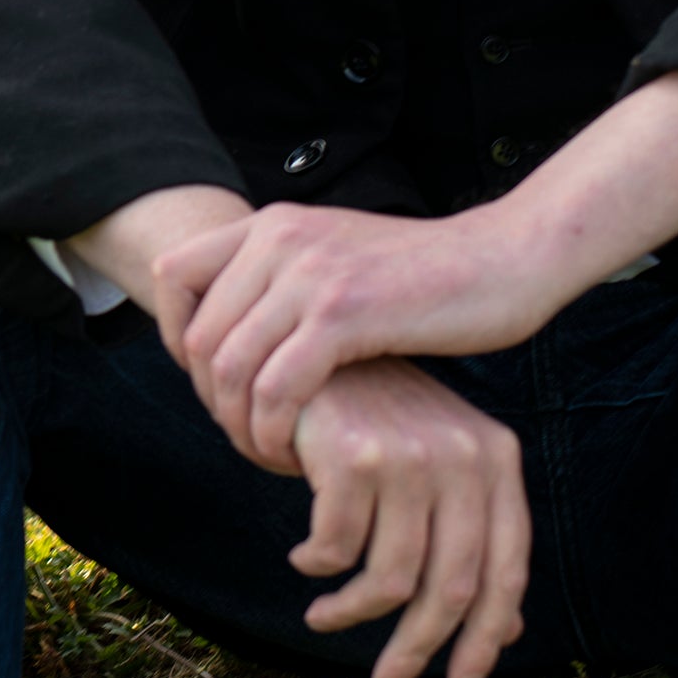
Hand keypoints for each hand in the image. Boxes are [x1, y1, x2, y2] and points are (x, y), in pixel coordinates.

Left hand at [152, 200, 569, 469]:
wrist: (505, 260)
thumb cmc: (423, 279)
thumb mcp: (336, 260)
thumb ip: (281, 280)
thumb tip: (225, 331)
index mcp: (271, 223)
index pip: (172, 274)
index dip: (175, 336)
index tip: (212, 382)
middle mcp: (279, 238)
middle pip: (196, 335)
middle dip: (211, 399)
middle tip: (244, 435)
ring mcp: (308, 273)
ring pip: (228, 367)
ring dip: (238, 425)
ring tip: (267, 452)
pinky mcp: (342, 314)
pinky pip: (273, 387)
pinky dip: (272, 431)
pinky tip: (293, 454)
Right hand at [287, 357, 530, 677]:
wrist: (302, 342)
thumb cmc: (368, 411)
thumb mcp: (430, 466)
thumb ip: (466, 533)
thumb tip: (508, 629)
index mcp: (495, 460)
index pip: (506, 572)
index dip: (484, 640)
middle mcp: (465, 456)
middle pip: (454, 588)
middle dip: (417, 651)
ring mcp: (413, 453)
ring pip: (391, 578)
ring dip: (350, 612)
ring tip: (321, 615)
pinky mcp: (356, 454)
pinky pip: (336, 547)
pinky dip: (316, 565)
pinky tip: (303, 558)